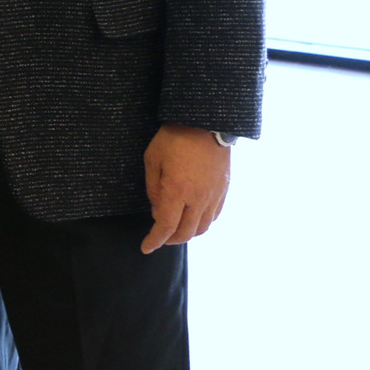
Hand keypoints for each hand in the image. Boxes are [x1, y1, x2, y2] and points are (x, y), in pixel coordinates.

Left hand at [141, 123, 231, 252]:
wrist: (206, 122)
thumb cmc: (174, 138)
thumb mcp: (152, 159)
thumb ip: (153, 188)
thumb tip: (156, 211)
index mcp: (177, 191)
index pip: (165, 226)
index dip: (154, 240)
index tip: (146, 247)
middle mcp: (198, 198)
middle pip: (185, 232)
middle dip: (169, 240)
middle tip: (158, 238)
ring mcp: (214, 196)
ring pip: (202, 228)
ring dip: (187, 234)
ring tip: (175, 230)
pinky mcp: (224, 190)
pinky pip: (213, 216)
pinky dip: (201, 224)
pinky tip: (193, 218)